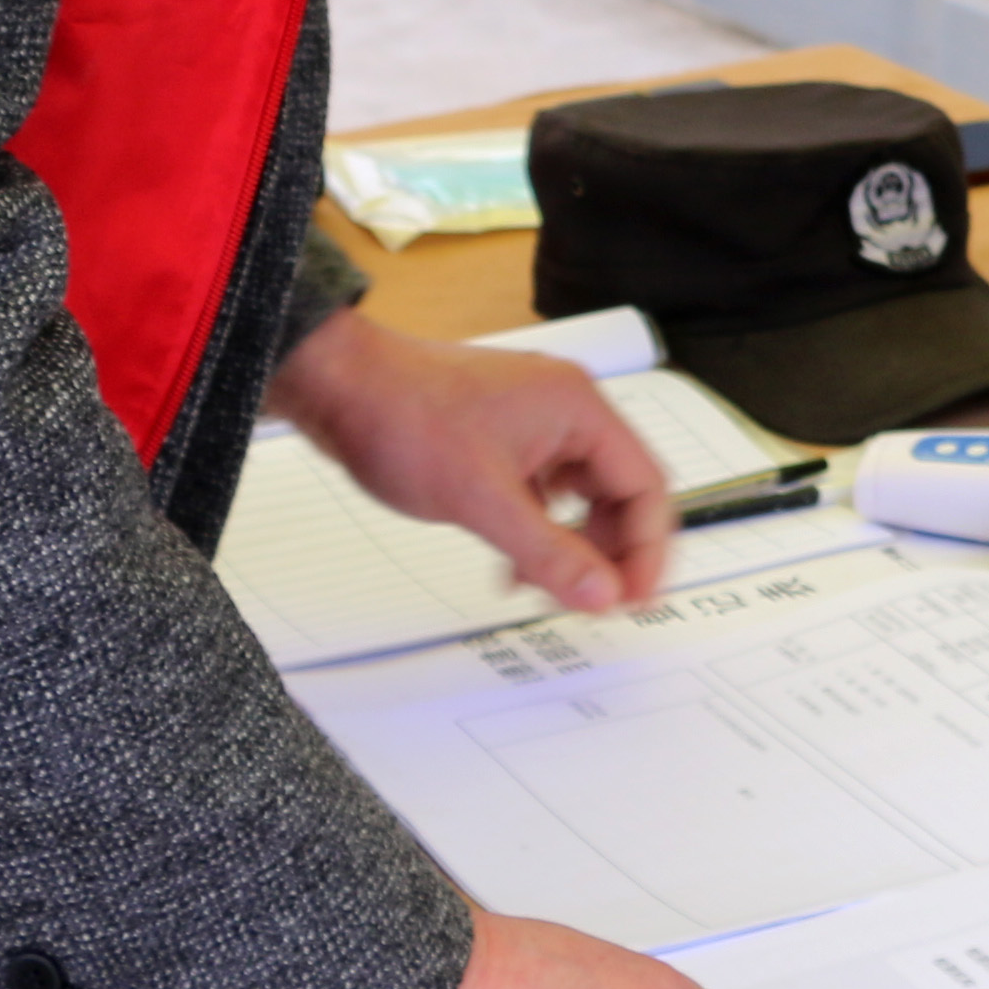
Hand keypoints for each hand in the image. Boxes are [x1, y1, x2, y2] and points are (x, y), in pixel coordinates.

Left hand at [269, 309, 672, 614]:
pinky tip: (513, 566)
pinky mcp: (504, 439)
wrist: (342, 387)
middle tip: (598, 601)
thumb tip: (601, 593)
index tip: (635, 597)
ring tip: (550, 589)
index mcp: (578, 409)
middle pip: (618, 492)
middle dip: (610, 551)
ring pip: (580, 496)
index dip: (646, 548)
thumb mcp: (483, 500)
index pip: (644, 485)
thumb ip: (549, 553)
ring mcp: (534, 423)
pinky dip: (538, 531)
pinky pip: (543, 492)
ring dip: (572, 545)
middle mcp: (565, 410)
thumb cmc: (404, 416)